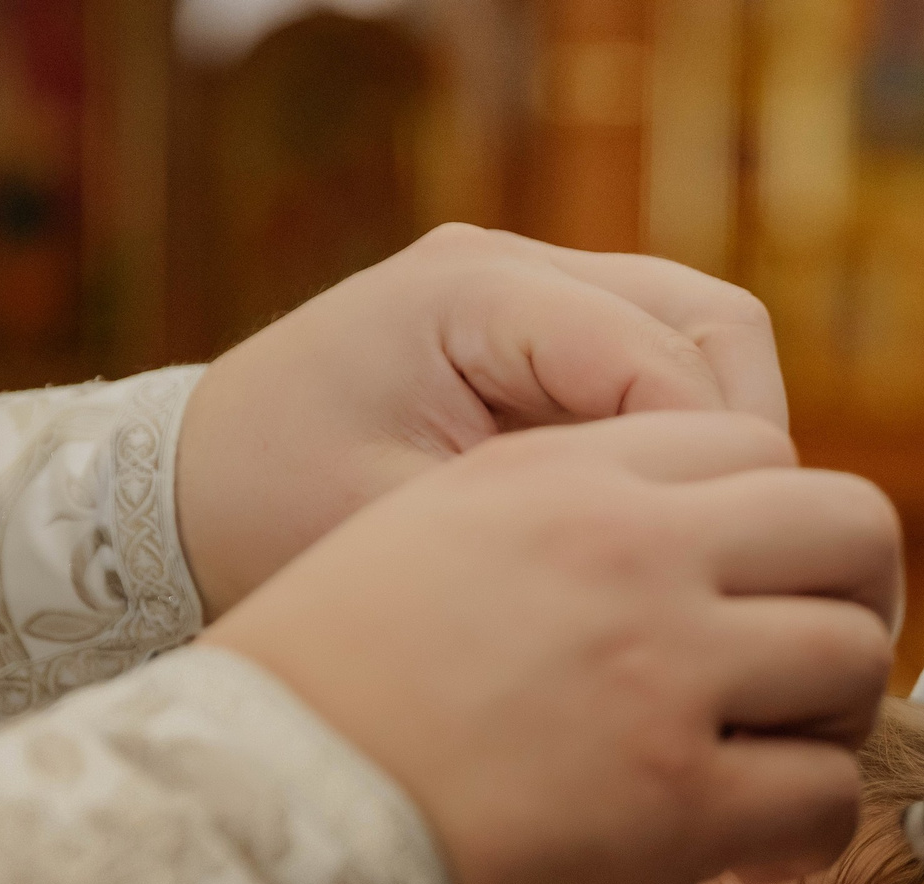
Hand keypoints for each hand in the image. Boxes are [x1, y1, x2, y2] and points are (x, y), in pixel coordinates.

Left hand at [176, 225, 786, 618]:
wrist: (174, 500)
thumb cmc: (267, 526)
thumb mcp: (406, 544)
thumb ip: (551, 530)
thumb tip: (702, 564)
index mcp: (471, 293)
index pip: (665, 363)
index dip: (723, 474)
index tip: (728, 577)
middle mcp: (512, 265)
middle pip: (717, 325)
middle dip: (748, 445)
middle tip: (741, 559)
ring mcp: (533, 288)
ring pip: (709, 339)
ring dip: (730, 442)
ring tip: (711, 548)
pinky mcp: (543, 331)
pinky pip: (664, 368)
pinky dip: (688, 444)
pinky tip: (665, 530)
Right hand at [202, 409, 901, 883]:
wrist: (250, 813)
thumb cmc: (316, 699)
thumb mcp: (418, 537)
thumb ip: (550, 519)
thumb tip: (660, 552)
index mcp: (562, 476)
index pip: (757, 447)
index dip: (779, 526)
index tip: (756, 592)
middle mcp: (630, 552)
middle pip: (850, 524)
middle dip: (852, 595)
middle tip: (808, 668)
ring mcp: (664, 673)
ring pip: (854, 656)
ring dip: (835, 717)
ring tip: (776, 759)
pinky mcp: (680, 801)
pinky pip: (825, 794)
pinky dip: (810, 826)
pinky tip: (757, 844)